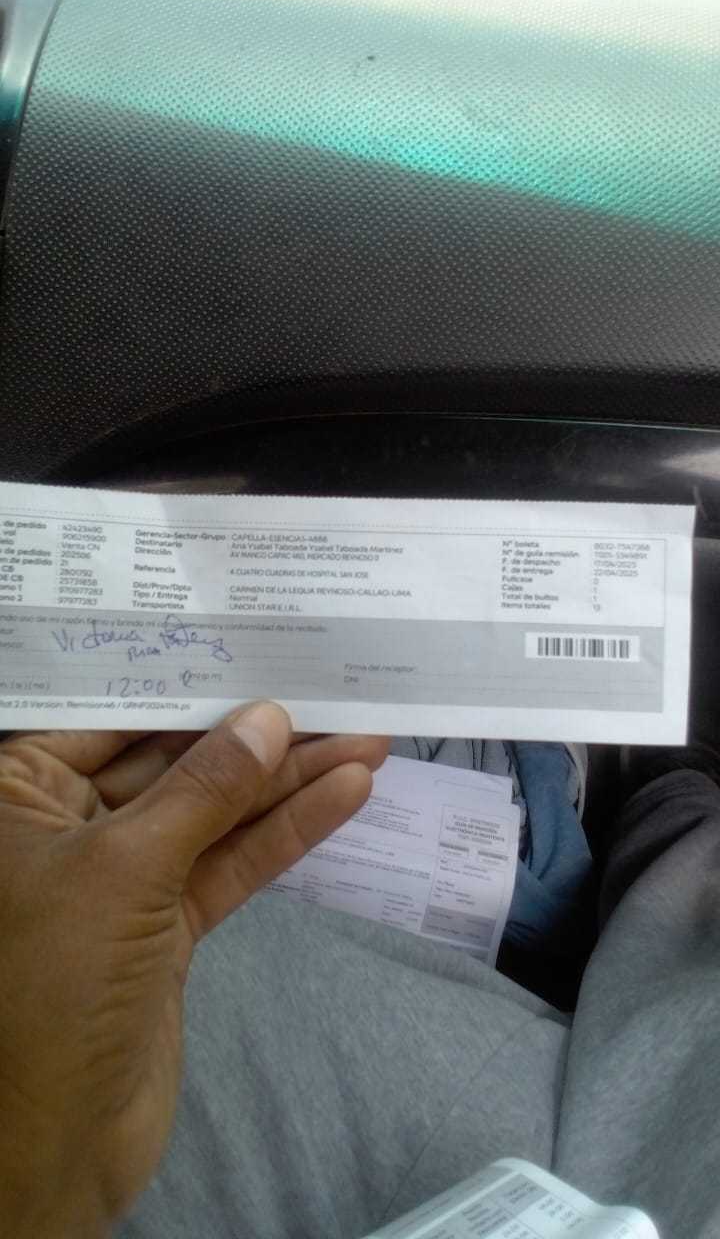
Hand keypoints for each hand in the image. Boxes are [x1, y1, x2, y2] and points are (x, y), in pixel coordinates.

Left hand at [0, 705, 388, 1236]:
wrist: (52, 1143)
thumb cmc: (53, 983)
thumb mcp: (123, 869)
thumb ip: (202, 791)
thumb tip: (268, 719)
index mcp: (18, 791)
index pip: (108, 714)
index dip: (181, 677)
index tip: (251, 640)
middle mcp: (67, 822)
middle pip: (171, 759)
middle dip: (252, 732)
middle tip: (328, 688)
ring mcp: (121, 876)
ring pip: (212, 812)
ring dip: (287, 781)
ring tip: (366, 736)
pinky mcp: (165, 924)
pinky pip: (229, 864)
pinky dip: (285, 835)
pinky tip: (345, 795)